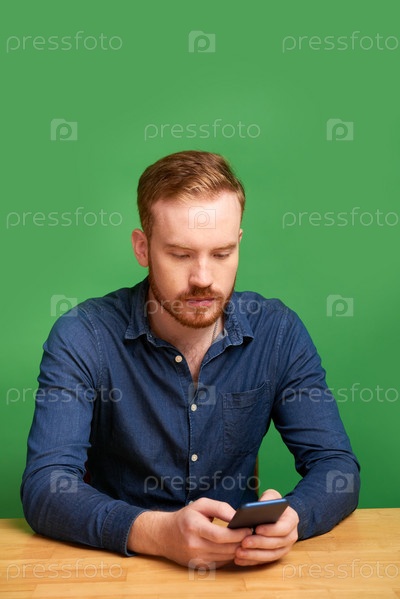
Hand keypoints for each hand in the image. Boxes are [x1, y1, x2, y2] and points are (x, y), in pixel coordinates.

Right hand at [129, 497, 251, 568]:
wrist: (164, 535)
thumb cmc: (186, 517)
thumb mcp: (201, 505)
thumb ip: (221, 507)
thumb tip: (238, 516)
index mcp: (194, 527)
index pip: (220, 535)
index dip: (237, 533)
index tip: (249, 528)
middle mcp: (194, 545)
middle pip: (225, 548)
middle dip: (242, 541)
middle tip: (252, 534)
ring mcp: (196, 559)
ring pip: (225, 558)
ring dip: (238, 549)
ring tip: (245, 539)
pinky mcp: (199, 567)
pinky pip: (221, 563)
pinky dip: (229, 555)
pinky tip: (233, 547)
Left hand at [234, 489, 298, 566]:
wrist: (279, 516)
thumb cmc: (274, 504)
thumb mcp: (272, 496)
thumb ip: (267, 498)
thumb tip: (258, 506)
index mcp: (292, 520)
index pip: (283, 528)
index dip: (270, 530)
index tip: (256, 528)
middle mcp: (291, 536)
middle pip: (276, 543)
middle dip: (259, 544)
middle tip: (244, 542)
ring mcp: (285, 548)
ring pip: (270, 555)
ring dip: (254, 555)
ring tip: (239, 553)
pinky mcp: (276, 555)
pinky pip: (264, 561)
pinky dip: (251, 561)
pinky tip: (239, 559)